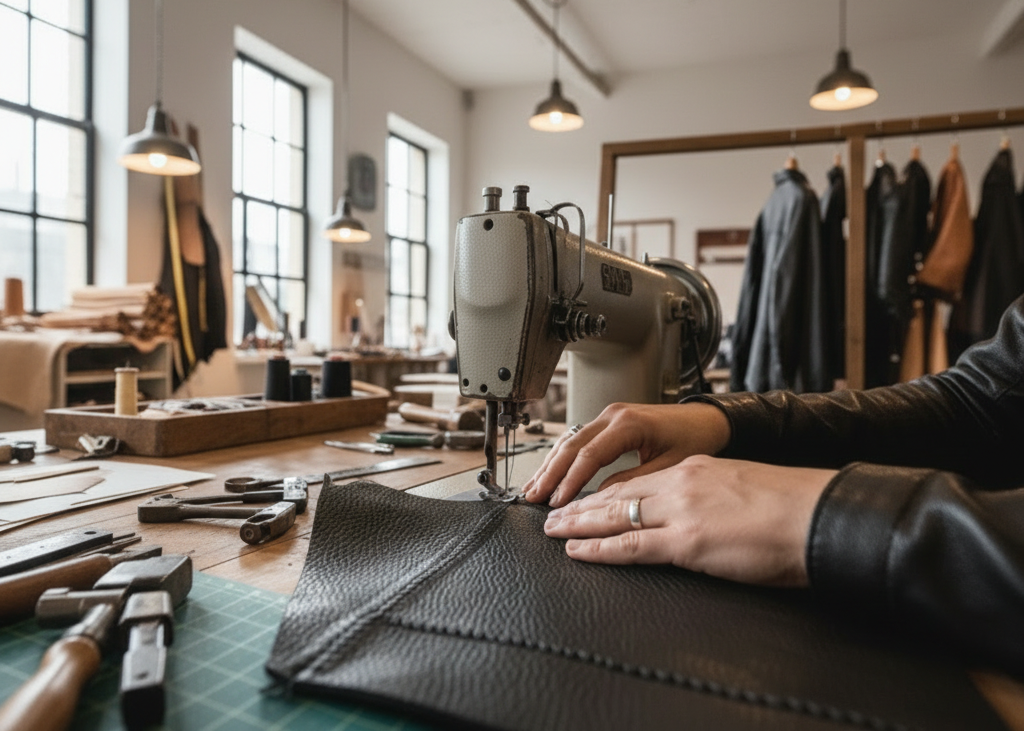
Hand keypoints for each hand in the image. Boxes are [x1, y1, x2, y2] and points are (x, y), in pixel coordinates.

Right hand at [523, 402, 730, 507]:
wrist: (707, 420)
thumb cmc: (694, 438)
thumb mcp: (668, 465)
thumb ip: (634, 481)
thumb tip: (603, 498)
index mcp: (628, 424)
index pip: (589, 455)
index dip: (570, 480)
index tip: (558, 502)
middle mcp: (614, 416)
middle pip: (571, 445)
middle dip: (550, 473)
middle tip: (533, 497)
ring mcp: (609, 416)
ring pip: (569, 440)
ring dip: (550, 466)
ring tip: (534, 488)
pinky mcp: (608, 422)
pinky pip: (578, 439)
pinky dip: (562, 458)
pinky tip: (551, 474)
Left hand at [542, 455, 836, 586]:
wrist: (816, 514)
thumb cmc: (792, 510)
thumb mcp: (743, 493)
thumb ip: (714, 501)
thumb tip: (705, 519)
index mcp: (696, 471)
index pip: (639, 481)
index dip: (607, 492)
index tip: (586, 499)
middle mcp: (681, 484)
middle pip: (617, 494)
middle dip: (581, 504)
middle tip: (554, 512)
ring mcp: (680, 511)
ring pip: (614, 514)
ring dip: (578, 523)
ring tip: (553, 529)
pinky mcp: (685, 541)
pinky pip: (628, 546)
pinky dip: (597, 549)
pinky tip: (576, 550)